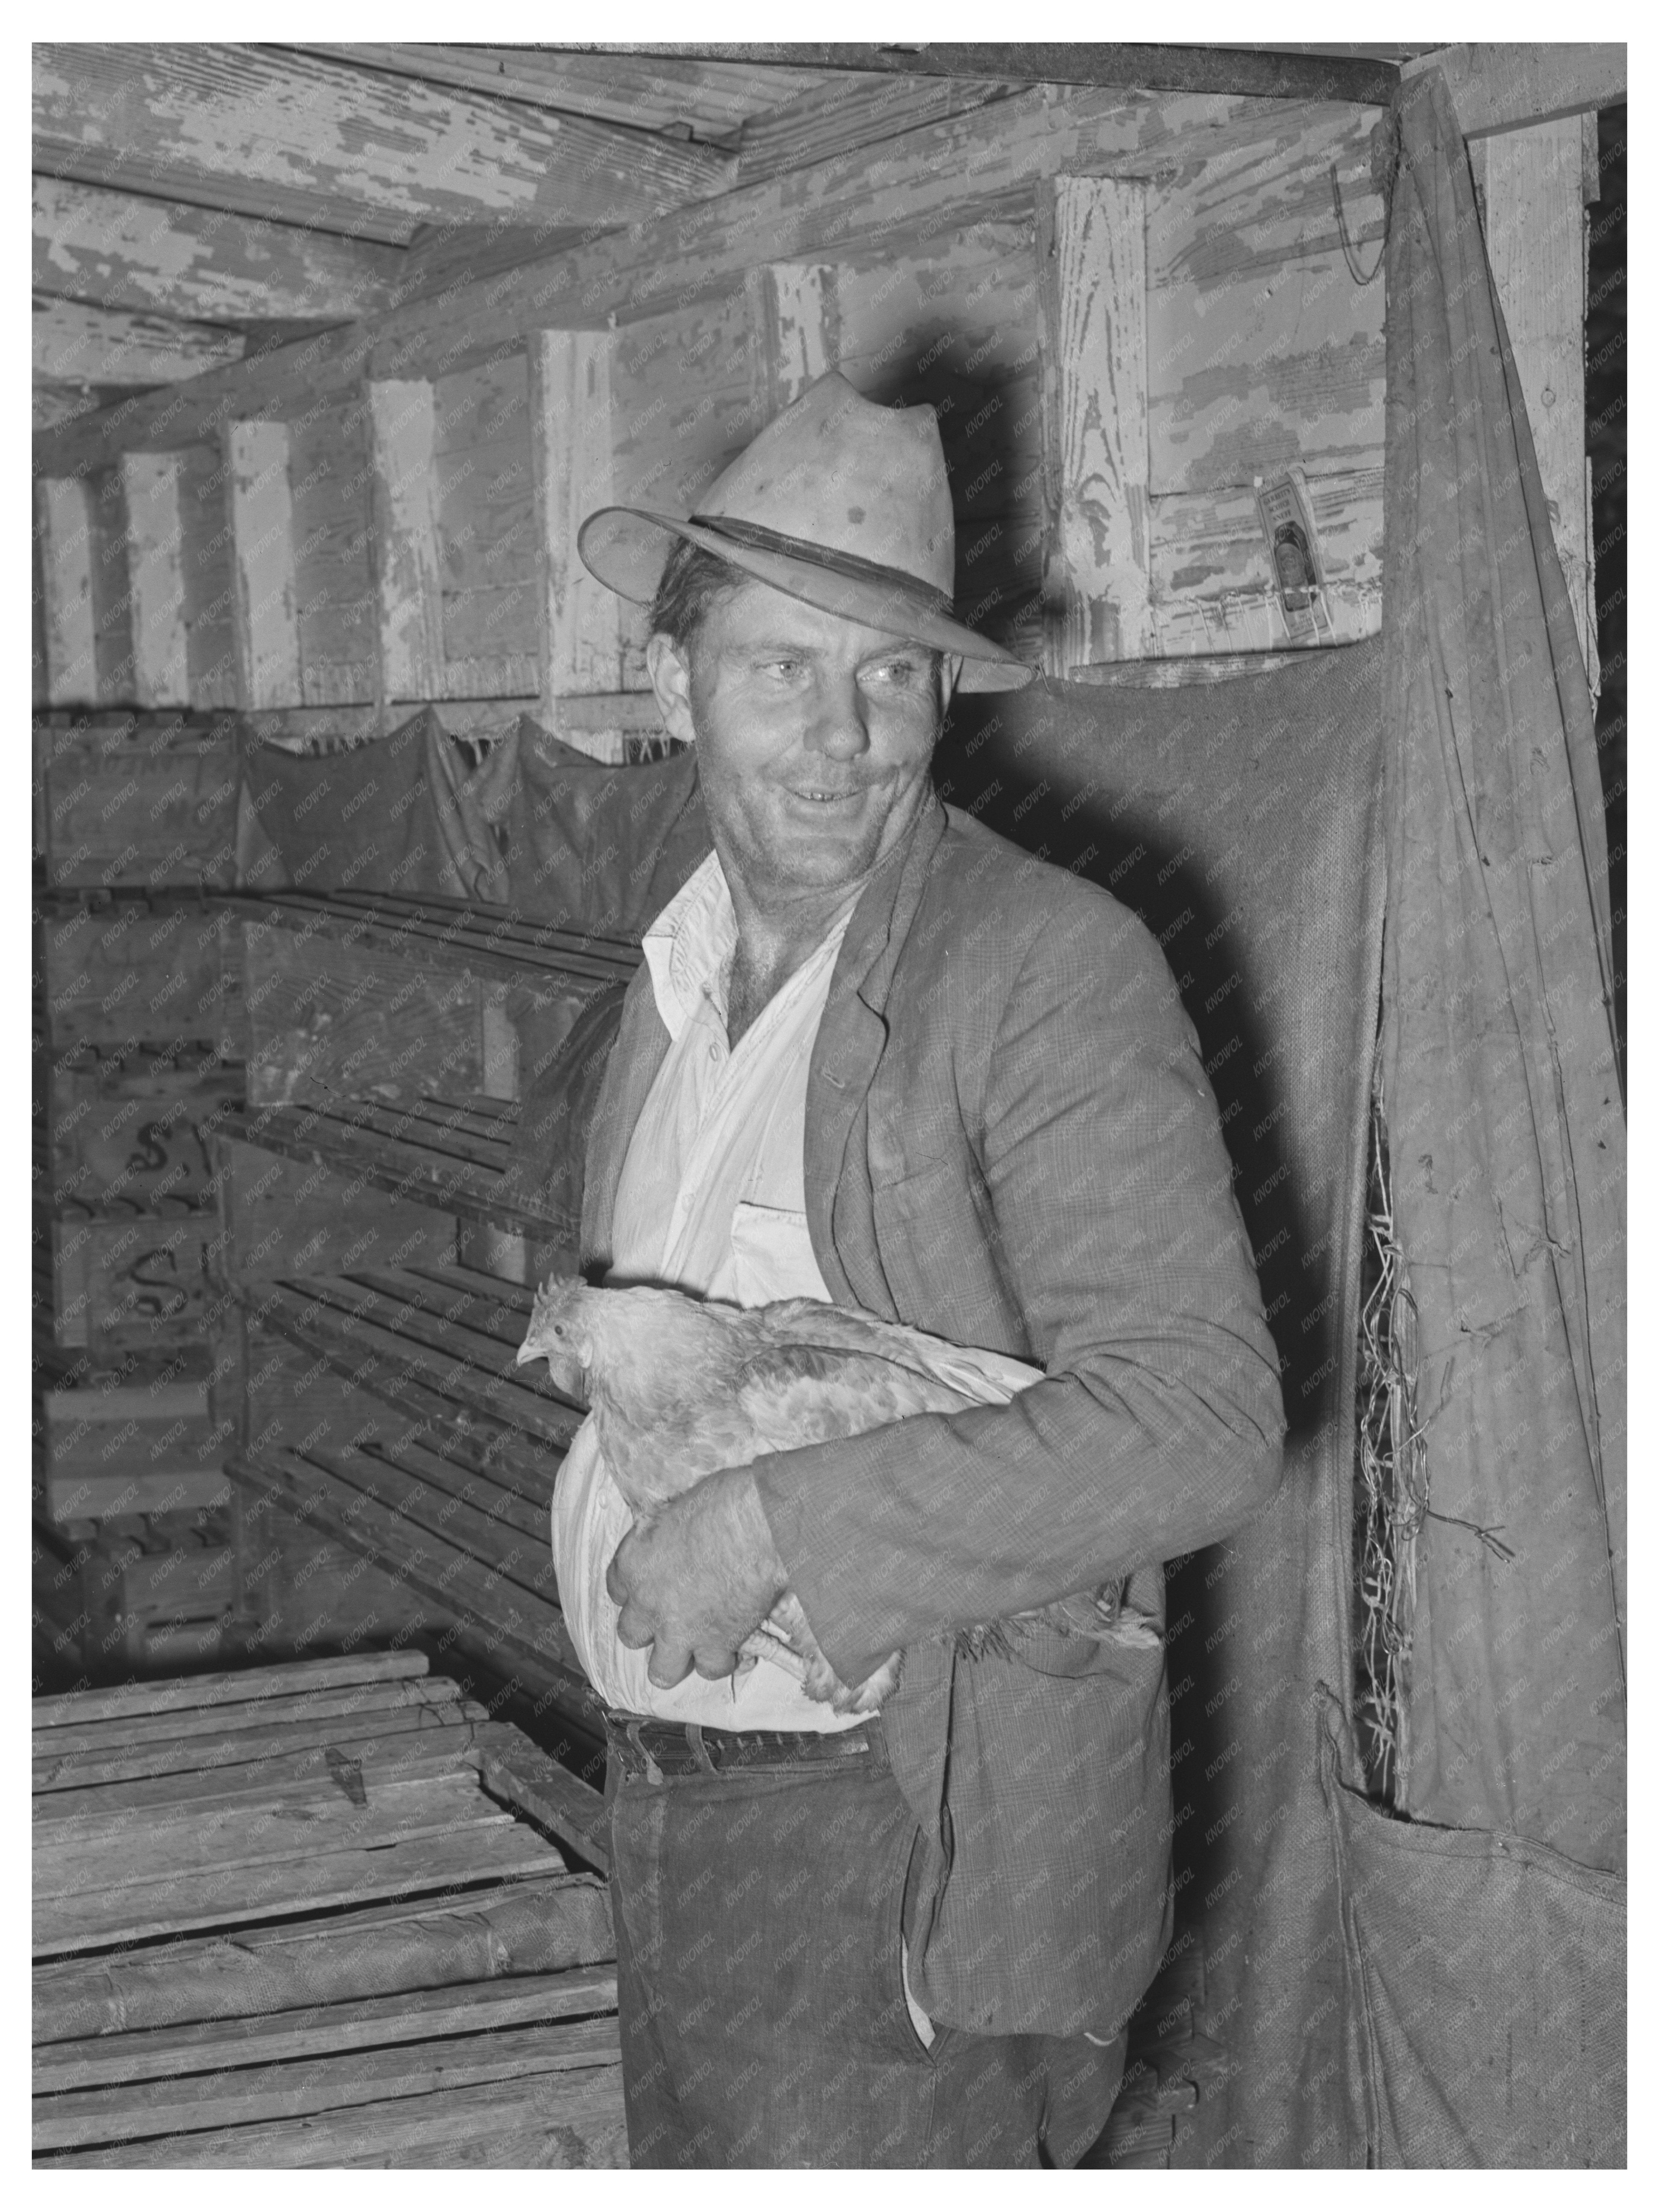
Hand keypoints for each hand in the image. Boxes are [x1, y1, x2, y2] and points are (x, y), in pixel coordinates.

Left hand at [606, 1468, 789, 1690]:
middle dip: (649, 1629)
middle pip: (630, 1634)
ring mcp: (680, 1630)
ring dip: (676, 1661)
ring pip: (662, 1671)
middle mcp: (648, 1603)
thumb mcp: (678, 1511)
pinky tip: (733, 1645)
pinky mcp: (715, 1645)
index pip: (616, 1588)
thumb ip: (668, 1537)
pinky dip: (721, 1659)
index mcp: (634, 1563)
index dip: (634, 1590)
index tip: (649, 1586)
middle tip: (672, 1617)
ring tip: (695, 1649)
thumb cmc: (722, 1503)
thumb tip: (677, 1538)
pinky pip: (710, 1668)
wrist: (757, 1527)